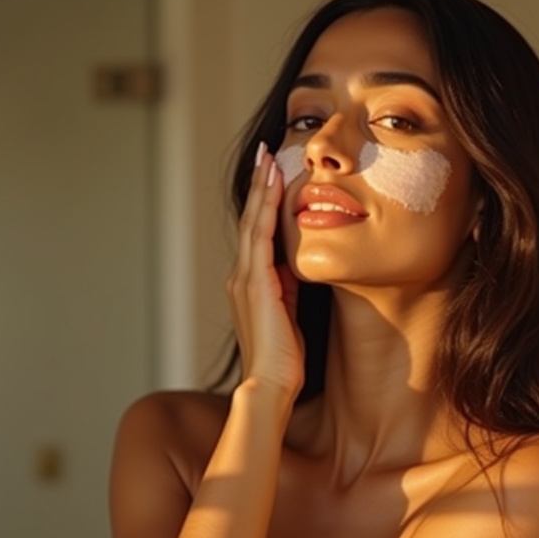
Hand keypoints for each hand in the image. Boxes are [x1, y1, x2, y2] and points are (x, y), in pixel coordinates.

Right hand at [226, 143, 304, 398]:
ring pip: (252, 222)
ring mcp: (245, 279)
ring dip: (261, 188)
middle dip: (259, 185)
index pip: (256, 235)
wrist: (271, 385)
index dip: (263, 204)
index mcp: (250, 285)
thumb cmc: (285, 360)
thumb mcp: (289, 316)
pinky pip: (261, 236)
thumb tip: (297, 272)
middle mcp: (241, 277)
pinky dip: (266, 208)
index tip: (273, 176)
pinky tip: (275, 186)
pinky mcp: (256, 283)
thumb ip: (289, 292)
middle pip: (250, 220)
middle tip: (265, 152)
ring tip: (268, 157)